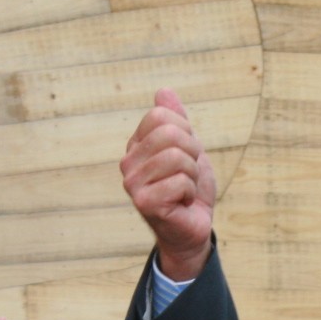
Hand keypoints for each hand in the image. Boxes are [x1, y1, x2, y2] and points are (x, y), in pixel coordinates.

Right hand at [120, 86, 215, 279]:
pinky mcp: (143, 203)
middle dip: (192, 153)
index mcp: (136, 145)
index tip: (187, 154)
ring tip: (185, 189)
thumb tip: (163, 91)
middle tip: (189, 173)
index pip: (160, 116)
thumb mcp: (188, 149)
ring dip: (192, 175)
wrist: (192, 228)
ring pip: (176, 158)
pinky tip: (181, 203)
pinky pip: (180, 181)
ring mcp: (132, 183)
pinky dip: (190, 192)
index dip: (186, 132)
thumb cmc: (189, 189)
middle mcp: (127, 163)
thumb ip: (177, 121)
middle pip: (169, 134)